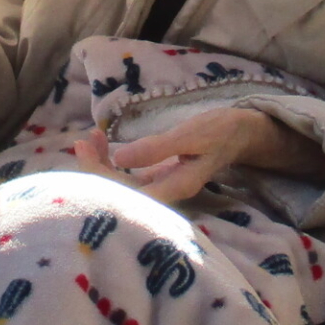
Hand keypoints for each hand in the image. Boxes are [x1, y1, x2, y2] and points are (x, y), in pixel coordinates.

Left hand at [76, 108, 323, 206]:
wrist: (241, 132)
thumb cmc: (220, 131)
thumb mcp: (190, 134)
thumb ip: (157, 148)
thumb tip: (120, 158)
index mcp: (174, 188)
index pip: (126, 194)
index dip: (99, 175)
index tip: (84, 148)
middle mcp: (166, 193)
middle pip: (121, 193)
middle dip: (96, 168)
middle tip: (82, 141)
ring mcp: (162, 186)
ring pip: (123, 185)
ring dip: (102, 163)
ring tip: (89, 139)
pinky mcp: (160, 178)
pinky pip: (130, 176)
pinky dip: (113, 160)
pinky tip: (103, 142)